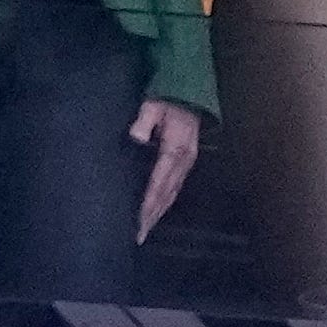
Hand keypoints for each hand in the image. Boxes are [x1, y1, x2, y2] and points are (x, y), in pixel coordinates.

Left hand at [129, 99, 201, 243]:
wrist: (190, 91)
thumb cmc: (167, 99)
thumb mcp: (153, 105)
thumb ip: (144, 121)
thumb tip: (136, 138)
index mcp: (175, 150)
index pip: (158, 184)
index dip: (147, 204)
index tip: (138, 223)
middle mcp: (183, 161)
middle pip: (166, 194)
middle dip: (152, 215)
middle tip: (139, 235)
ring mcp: (187, 162)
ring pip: (172, 193)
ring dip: (159, 212)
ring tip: (146, 229)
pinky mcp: (187, 161)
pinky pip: (175, 187)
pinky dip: (165, 201)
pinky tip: (158, 209)